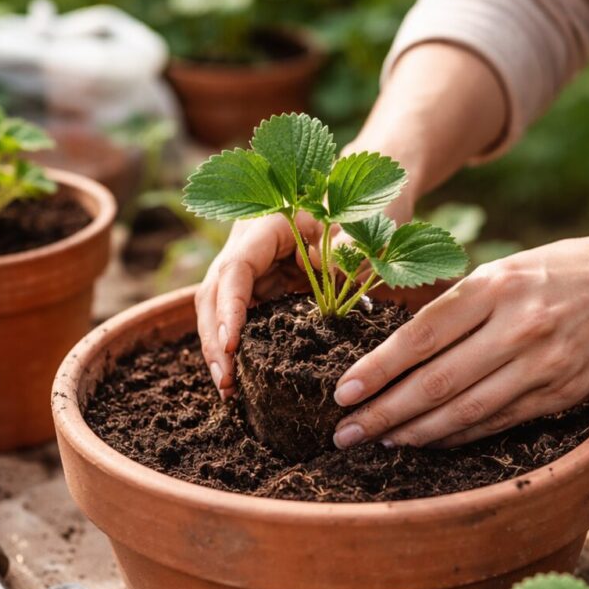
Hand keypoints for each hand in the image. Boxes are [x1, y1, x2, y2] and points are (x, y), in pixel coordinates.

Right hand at [196, 153, 416, 397]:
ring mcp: (255, 268)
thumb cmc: (370, 206)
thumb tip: (325, 268)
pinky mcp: (265, 286)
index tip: (231, 344)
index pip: (235, 268)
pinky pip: (243, 316)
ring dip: (220, 348)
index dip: (229, 307)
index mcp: (269, 224)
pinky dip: (240, 346)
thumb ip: (349, 246)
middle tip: (225, 383)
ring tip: (228, 390)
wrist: (373, 199)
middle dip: (215, 339)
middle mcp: (251, 245)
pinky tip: (241, 377)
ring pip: (220, 308)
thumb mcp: (366, 224)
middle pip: (214, 293)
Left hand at [332, 230, 588, 448]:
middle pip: (436, 382)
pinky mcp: (560, 394)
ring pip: (465, 411)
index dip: (377, 370)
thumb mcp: (503, 269)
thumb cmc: (556, 271)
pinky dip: (456, 437)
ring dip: (415, 433)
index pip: (420, 337)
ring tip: (379, 442)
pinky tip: (426, 442)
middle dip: (384, 413)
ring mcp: (542, 364)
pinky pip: (497, 423)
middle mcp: (517, 327)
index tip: (342, 393)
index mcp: (494, 286)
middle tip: (346, 432)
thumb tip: (394, 354)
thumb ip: (455, 308)